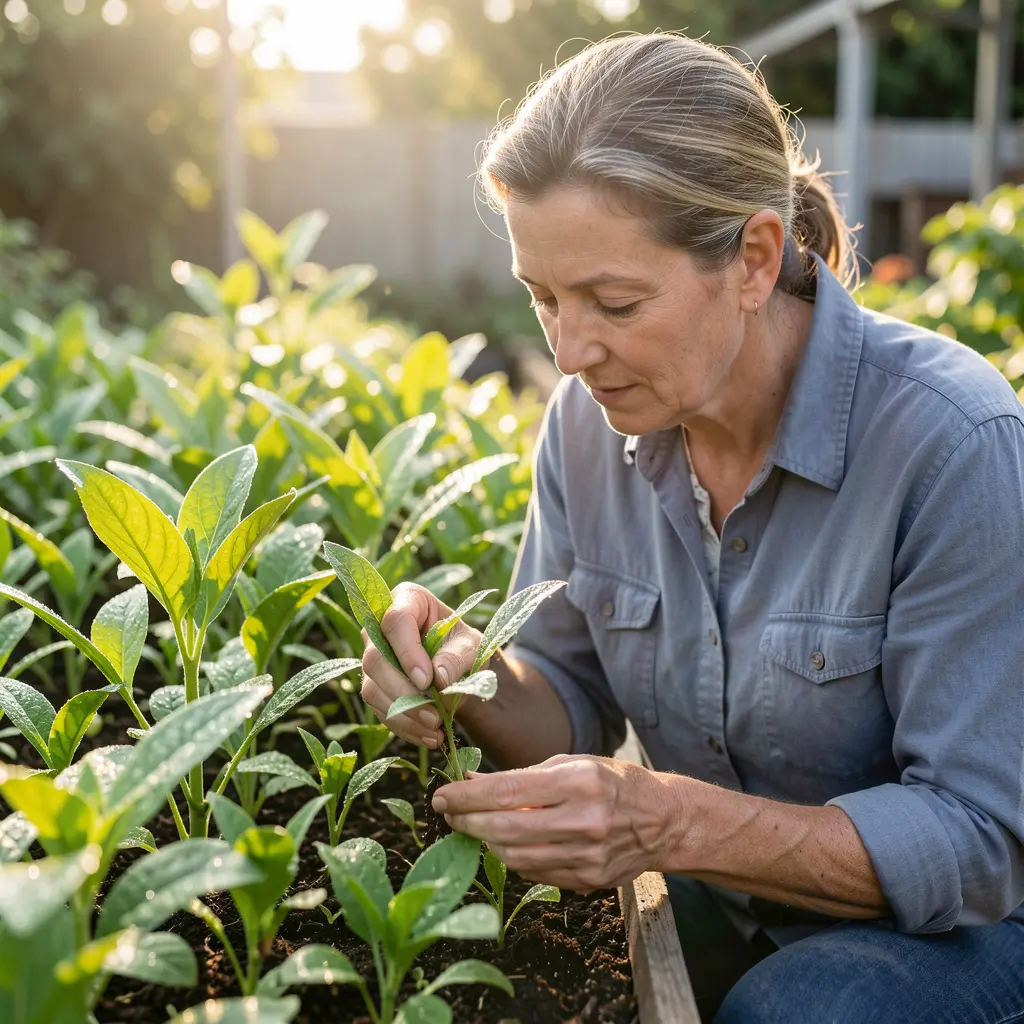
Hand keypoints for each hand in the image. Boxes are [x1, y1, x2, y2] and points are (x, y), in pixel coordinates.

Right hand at [360, 582, 483, 747]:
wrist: (461, 667)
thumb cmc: (465, 645)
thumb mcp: (473, 646)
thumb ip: (457, 658)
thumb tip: (438, 680)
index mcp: (407, 600)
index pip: (395, 621)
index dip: (407, 652)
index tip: (426, 681)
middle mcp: (380, 626)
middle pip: (375, 659)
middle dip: (404, 692)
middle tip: (434, 715)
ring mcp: (372, 657)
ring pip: (372, 688)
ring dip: (404, 714)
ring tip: (435, 729)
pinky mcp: (374, 686)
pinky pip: (379, 709)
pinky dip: (404, 726)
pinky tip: (428, 737)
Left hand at [431, 754, 677, 891]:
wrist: (663, 820)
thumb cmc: (613, 783)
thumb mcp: (572, 763)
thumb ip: (523, 776)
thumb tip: (471, 782)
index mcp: (578, 782)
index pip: (506, 792)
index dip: (466, 797)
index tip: (441, 796)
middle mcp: (583, 821)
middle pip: (505, 829)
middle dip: (468, 822)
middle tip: (448, 814)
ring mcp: (586, 856)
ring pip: (515, 857)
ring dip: (485, 843)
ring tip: (473, 828)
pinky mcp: (588, 881)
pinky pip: (534, 873)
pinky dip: (512, 859)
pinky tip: (504, 844)